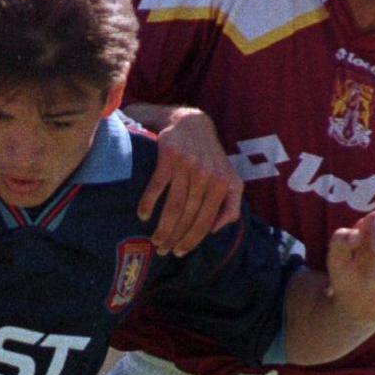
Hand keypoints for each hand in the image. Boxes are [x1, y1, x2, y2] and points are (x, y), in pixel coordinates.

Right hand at [138, 107, 242, 255]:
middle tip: (163, 250)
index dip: (192, 240)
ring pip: (174, 205)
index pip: (206, 221)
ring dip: (162, 227)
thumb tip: (216, 229)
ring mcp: (187, 165)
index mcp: (222, 184)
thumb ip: (231, 204)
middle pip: (188, 216)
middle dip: (175, 238)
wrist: (191, 122)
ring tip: (155, 240)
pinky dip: (148, 203)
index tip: (180, 252)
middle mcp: (206, 175)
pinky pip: (157, 186)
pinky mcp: (168, 156)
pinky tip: (143, 216)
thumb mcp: (230, 178)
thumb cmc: (210, 156)